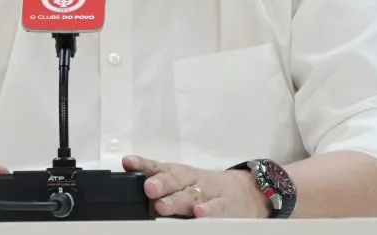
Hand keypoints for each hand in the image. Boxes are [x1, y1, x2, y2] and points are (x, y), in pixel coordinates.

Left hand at [122, 155, 268, 218]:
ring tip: (162, 205)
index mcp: (180, 174)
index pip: (158, 166)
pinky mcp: (226, 205)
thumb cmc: (208, 188)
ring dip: (177, 200)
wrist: (247, 191)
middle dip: (161, 183)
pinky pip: (216, 207)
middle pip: (175, 180)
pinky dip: (208, 210)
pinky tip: (199, 213)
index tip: (128, 163)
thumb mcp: (183, 180)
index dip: (143, 164)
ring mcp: (209, 193)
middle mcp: (193, 181)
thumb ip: (159, 179)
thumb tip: (129, 175)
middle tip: (148, 188)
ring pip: (192, 195)